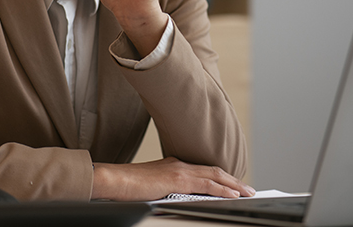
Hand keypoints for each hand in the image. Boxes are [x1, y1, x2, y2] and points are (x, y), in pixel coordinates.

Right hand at [91, 157, 255, 200]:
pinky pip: (205, 184)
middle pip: (212, 170)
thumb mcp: (153, 187)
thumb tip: (179, 199)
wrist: (115, 179)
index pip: (203, 170)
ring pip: (213, 175)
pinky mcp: (177, 179)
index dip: (220, 177)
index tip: (233, 184)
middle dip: (232, 180)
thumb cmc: (128, 185)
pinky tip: (232, 194)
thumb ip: (168, 190)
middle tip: (248, 188)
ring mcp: (178, 171)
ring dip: (233, 184)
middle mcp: (179, 165)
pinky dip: (221, 189)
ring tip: (247, 192)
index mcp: (173, 166)